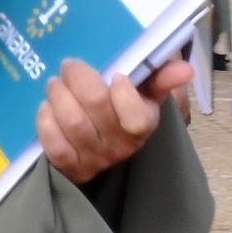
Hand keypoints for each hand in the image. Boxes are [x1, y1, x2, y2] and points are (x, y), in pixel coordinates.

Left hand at [36, 55, 194, 183]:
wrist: (102, 136)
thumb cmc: (124, 104)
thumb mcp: (146, 88)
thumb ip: (162, 76)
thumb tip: (185, 70)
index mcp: (144, 123)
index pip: (137, 117)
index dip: (124, 94)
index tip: (117, 75)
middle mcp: (122, 145)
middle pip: (95, 105)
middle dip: (77, 77)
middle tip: (69, 65)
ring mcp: (96, 159)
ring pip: (72, 121)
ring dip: (58, 95)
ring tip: (55, 83)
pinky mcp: (71, 167)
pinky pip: (55, 146)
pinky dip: (46, 122)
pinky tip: (46, 107)